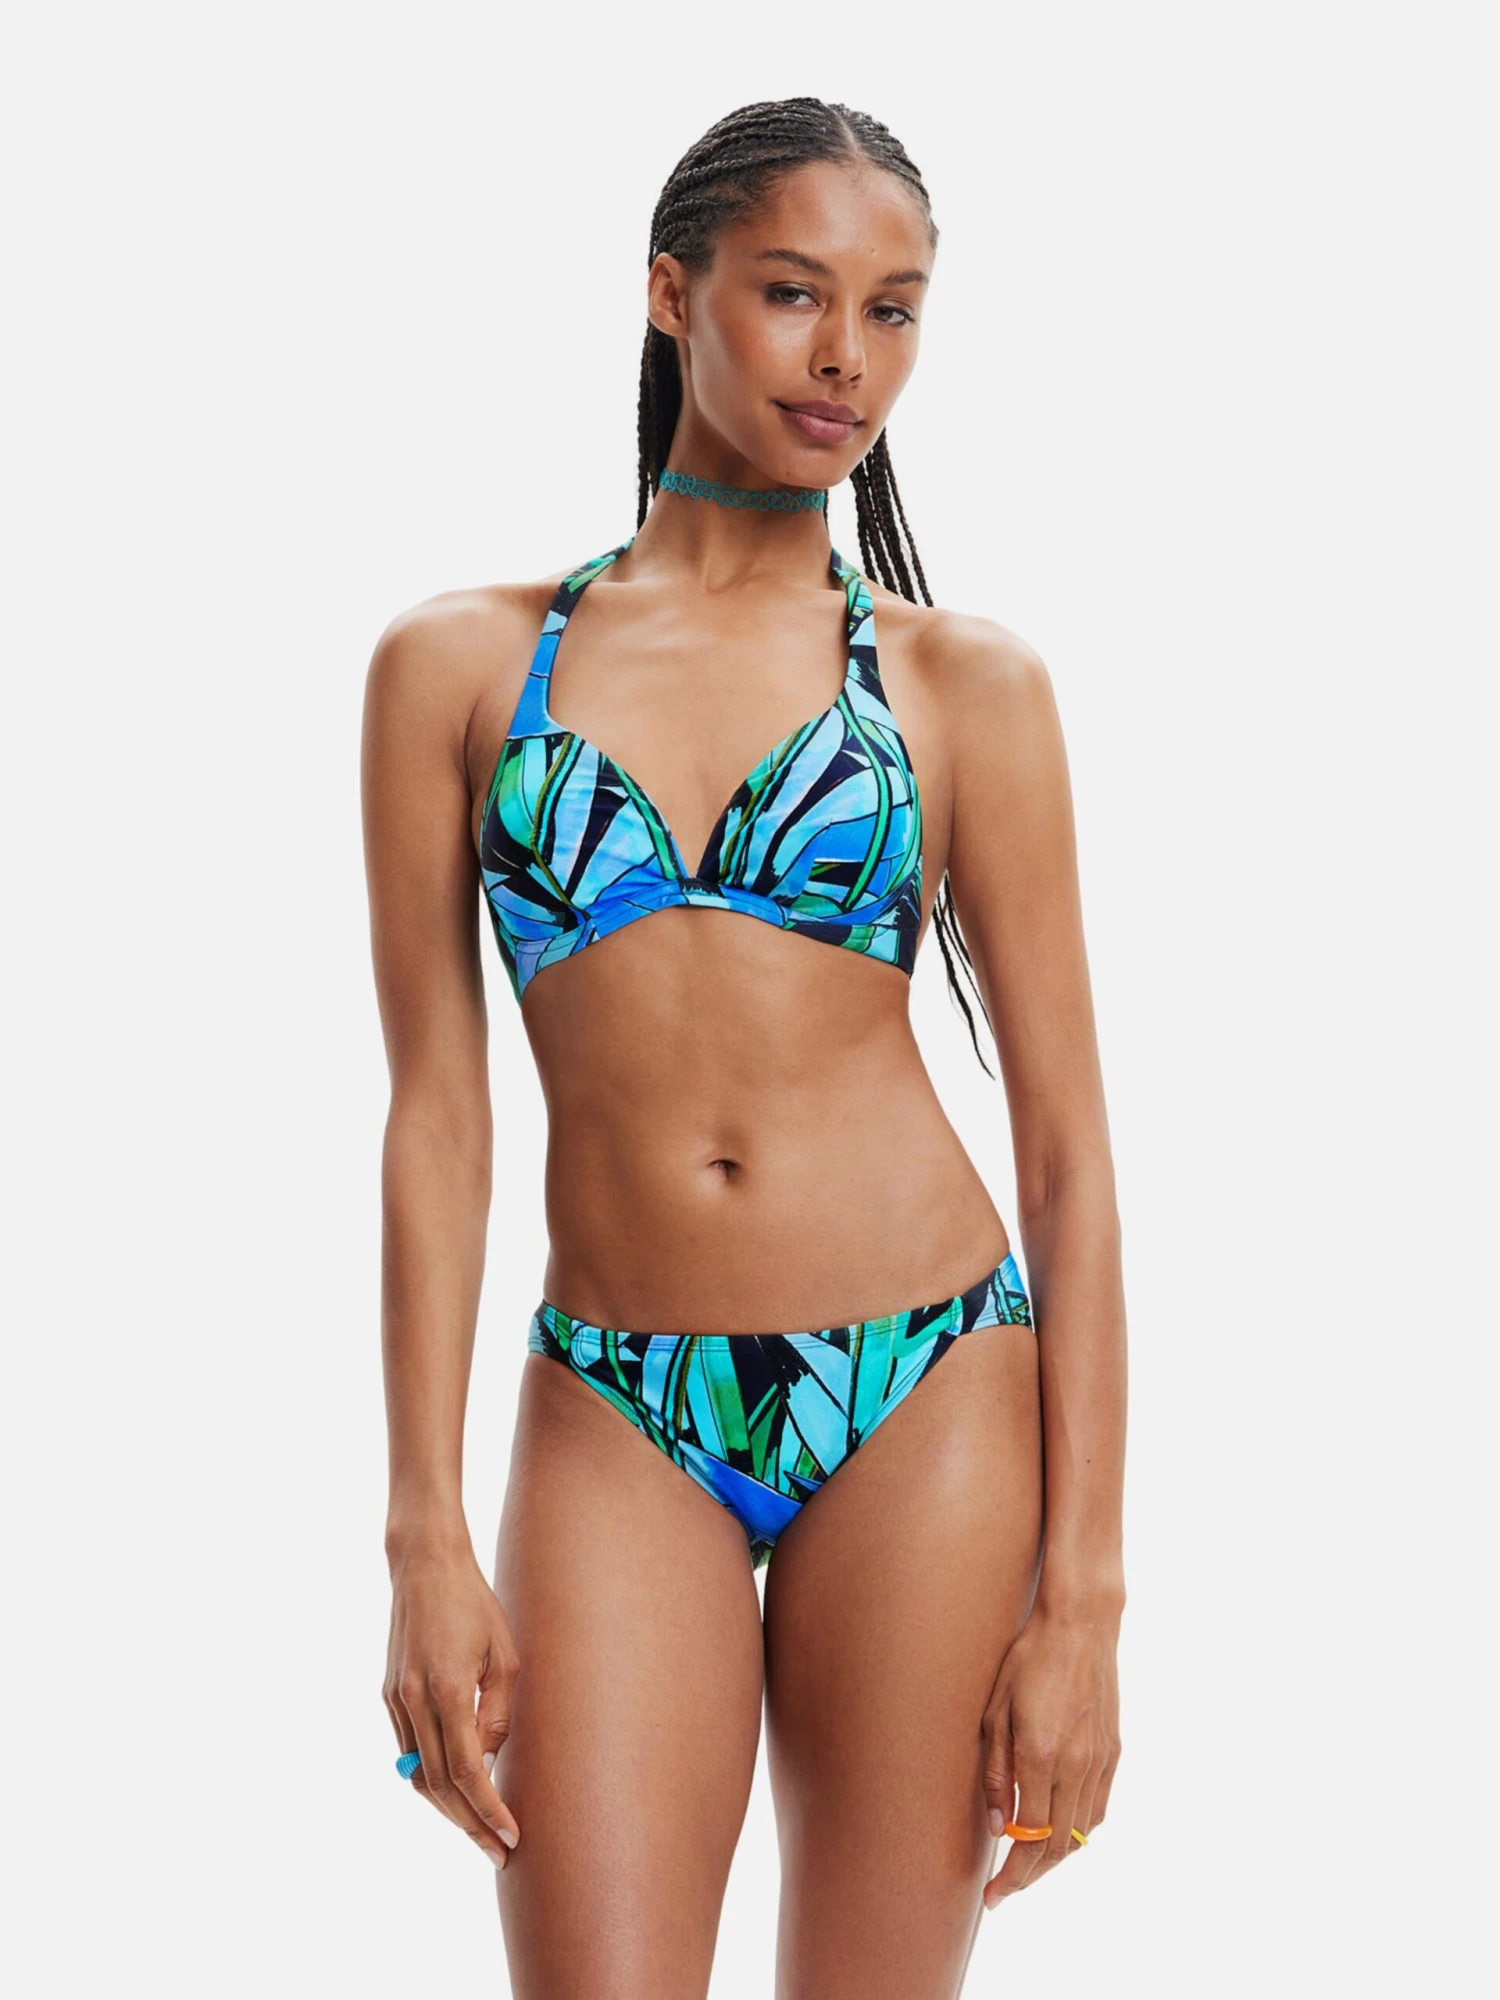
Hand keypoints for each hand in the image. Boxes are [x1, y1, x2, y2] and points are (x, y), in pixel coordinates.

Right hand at [384, 1541, 522, 1868]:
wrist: (424, 1566)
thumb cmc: (475, 1603)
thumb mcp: (504, 1654)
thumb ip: (499, 1712)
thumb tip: (489, 1761)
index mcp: (448, 1689)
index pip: (468, 1771)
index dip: (489, 1810)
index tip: (510, 1836)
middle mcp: (415, 1700)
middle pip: (439, 1785)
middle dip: (469, 1824)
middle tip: (497, 1852)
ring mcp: (396, 1700)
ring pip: (418, 1775)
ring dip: (447, 1808)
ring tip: (478, 1830)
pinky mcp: (388, 1695)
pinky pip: (408, 1751)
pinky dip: (430, 1778)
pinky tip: (454, 1791)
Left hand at [979, 1599, 1120, 1906]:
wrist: (1080, 1625)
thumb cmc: (1027, 1659)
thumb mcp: (994, 1710)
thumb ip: (995, 1772)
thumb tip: (997, 1825)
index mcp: (1041, 1756)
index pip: (1028, 1839)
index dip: (1011, 1875)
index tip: (993, 1895)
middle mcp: (1076, 1766)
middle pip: (1056, 1847)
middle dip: (1029, 1877)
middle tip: (1004, 1891)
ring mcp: (1100, 1761)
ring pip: (1080, 1833)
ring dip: (1054, 1859)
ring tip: (1026, 1866)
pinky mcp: (1113, 1753)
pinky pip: (1098, 1809)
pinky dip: (1077, 1831)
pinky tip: (1058, 1831)